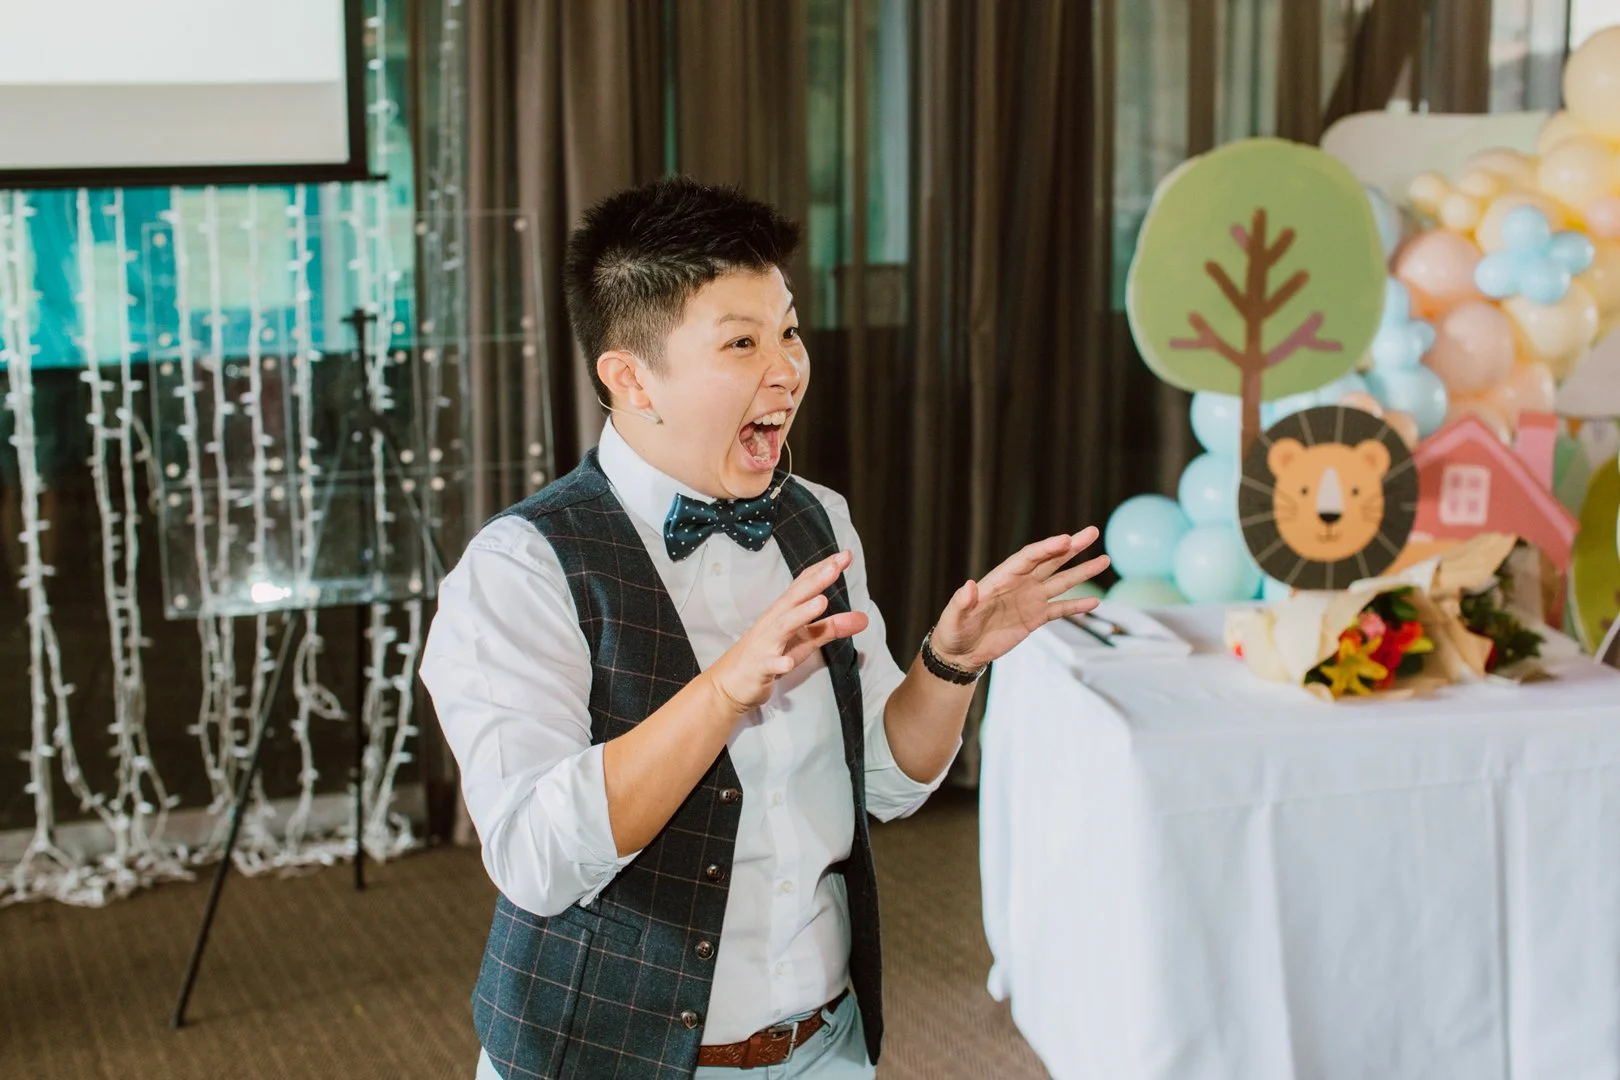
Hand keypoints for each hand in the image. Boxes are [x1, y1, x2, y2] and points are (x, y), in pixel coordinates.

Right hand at [706, 551, 869, 714]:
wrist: (730, 682)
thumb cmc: (769, 654)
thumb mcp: (805, 640)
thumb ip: (832, 628)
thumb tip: (864, 618)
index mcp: (785, 611)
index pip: (804, 584)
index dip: (823, 569)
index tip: (845, 555)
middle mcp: (774, 622)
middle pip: (794, 598)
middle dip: (815, 581)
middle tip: (835, 567)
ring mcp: (765, 643)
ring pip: (783, 626)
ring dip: (802, 613)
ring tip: (821, 602)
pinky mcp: (759, 667)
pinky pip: (770, 664)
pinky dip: (779, 662)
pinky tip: (788, 663)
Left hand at [929, 528, 1108, 669]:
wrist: (960, 653)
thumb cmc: (953, 631)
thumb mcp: (954, 617)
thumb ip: (962, 602)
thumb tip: (969, 586)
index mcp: (1001, 578)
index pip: (1028, 557)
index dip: (1047, 548)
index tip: (1066, 539)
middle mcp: (1019, 584)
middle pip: (1049, 560)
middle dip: (1071, 546)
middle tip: (1092, 532)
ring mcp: (1029, 600)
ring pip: (1060, 581)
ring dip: (1082, 571)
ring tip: (1104, 559)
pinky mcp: (1034, 618)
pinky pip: (1060, 608)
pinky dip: (1077, 605)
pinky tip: (1095, 601)